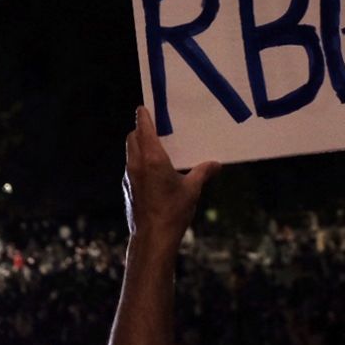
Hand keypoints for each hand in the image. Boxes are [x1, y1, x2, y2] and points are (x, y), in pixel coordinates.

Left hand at [123, 107, 220, 243]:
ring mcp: (129, 176)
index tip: (145, 107)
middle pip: (132, 137)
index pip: (143, 127)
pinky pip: (132, 167)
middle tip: (155, 127)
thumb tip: (217, 164)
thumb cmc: (173, 211)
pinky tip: (153, 172)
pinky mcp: (128, 188)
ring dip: (139, 146)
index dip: (143, 115)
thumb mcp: (192, 189)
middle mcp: (136, 163)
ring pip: (130, 152)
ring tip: (156, 149)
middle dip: (141, 129)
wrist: (152, 238)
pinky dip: (139, 162)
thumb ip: (203, 172)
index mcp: (152, 158)